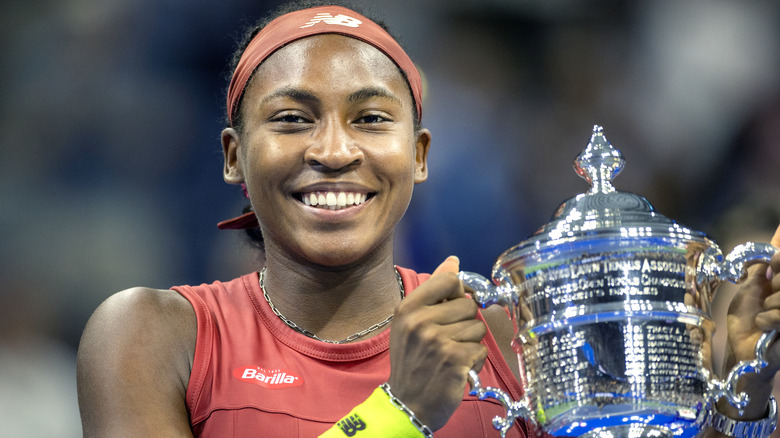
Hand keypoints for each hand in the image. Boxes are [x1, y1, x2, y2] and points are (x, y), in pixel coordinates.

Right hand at [387, 256, 487, 430]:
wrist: (407, 403)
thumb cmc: (413, 360)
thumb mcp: (411, 322)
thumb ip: (433, 289)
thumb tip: (453, 261)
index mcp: (408, 308)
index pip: (449, 279)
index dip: (458, 294)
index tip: (450, 310)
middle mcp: (419, 321)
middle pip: (468, 304)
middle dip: (465, 323)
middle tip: (447, 341)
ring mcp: (436, 340)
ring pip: (477, 327)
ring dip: (470, 344)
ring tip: (450, 356)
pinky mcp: (454, 359)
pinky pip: (481, 349)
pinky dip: (473, 361)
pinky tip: (457, 369)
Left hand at [719, 225, 779, 419]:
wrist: (744, 353)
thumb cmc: (745, 322)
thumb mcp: (748, 291)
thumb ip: (758, 270)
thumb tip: (766, 251)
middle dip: (778, 273)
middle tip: (768, 284)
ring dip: (773, 302)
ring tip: (762, 314)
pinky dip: (770, 317)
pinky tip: (762, 324)